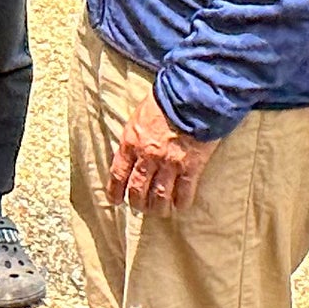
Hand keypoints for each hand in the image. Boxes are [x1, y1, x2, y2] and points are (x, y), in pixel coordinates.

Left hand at [107, 89, 221, 215]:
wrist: (193, 96)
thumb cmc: (166, 99)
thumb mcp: (140, 114)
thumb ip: (135, 134)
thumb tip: (132, 148)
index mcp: (131, 142)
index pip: (118, 173)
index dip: (115, 190)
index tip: (115, 200)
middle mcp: (147, 157)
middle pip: (138, 188)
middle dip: (137, 202)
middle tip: (140, 207)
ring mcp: (169, 164)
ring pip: (159, 196)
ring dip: (158, 207)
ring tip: (159, 211)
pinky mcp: (191, 167)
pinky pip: (184, 192)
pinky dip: (181, 202)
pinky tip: (180, 206)